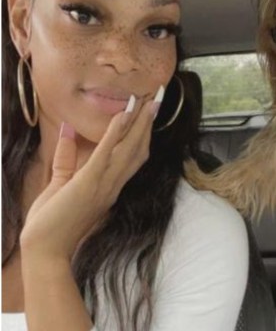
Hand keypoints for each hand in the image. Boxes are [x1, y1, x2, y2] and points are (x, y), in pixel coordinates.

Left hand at [19, 97, 159, 260]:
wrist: (46, 250)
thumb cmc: (51, 223)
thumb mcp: (58, 183)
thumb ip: (66, 157)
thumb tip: (67, 129)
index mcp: (109, 185)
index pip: (132, 156)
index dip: (142, 133)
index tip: (148, 112)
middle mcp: (113, 184)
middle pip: (138, 148)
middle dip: (148, 122)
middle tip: (158, 98)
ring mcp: (104, 184)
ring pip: (128, 149)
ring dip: (139, 123)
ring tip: (147, 101)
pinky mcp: (89, 183)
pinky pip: (105, 155)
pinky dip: (116, 134)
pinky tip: (122, 116)